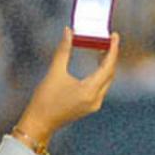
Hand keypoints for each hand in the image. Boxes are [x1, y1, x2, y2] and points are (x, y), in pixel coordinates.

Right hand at [14, 28, 118, 146]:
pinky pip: (101, 87)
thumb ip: (63, 50)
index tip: (115, 36)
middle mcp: (96, 99)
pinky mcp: (90, 106)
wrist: (39, 123)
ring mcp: (94, 104)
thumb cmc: (44, 100)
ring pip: (107, 80)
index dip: (113, 49)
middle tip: (109, 39)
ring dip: (106, 64)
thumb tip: (69, 31)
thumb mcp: (54, 72)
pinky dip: (101, 74)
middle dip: (111, 55)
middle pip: (110, 73)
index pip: (108, 66)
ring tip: (103, 48)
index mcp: (89, 91)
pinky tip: (97, 64)